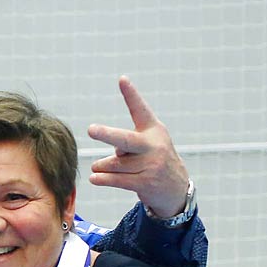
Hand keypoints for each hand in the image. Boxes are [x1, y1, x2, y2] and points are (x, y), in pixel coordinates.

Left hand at [87, 77, 190, 219]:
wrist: (175, 187)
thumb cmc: (153, 159)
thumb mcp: (148, 143)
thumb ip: (128, 141)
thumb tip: (115, 152)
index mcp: (153, 130)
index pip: (140, 110)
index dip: (131, 95)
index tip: (122, 79)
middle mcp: (153, 145)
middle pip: (125, 140)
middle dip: (107, 135)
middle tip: (91, 130)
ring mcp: (151, 165)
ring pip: (114, 163)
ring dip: (102, 166)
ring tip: (97, 167)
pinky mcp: (146, 183)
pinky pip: (117, 180)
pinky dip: (102, 179)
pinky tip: (94, 178)